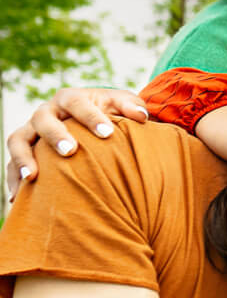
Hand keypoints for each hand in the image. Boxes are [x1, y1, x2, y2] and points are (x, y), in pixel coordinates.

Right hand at [5, 87, 148, 198]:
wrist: (91, 124)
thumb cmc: (110, 114)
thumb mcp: (122, 106)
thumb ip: (133, 107)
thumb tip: (141, 117)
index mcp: (71, 98)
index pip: (77, 103)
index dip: (91, 117)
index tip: (107, 133)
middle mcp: (47, 112)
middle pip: (43, 119)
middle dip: (56, 135)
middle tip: (71, 151)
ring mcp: (31, 131)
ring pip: (18, 140)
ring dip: (23, 157)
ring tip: (33, 177)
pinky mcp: (24, 151)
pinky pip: (11, 164)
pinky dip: (13, 179)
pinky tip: (19, 198)